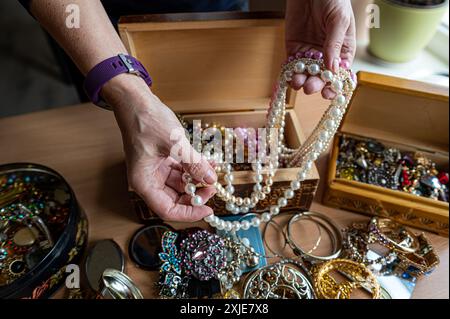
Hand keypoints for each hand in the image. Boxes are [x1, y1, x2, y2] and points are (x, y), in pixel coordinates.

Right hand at [104, 75, 216, 221]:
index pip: (167, 210)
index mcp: (144, 182)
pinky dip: (193, 170)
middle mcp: (148, 179)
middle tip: (212, 188)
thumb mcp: (175, 143)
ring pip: (180, 186)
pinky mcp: (162, 160)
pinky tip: (207, 164)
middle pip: (174, 200)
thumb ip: (194, 164)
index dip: (189, 213)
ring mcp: (156, 170)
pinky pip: (180, 172)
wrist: (135, 99)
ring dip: (196, 182)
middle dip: (195, 196)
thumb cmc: (145, 120)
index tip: (208, 209)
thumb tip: (210, 180)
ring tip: (212, 173)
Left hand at [285, 0, 355, 98]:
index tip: (328, 93)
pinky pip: (291, 65)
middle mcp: (326, 56)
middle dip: (316, 85)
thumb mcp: (338, 21)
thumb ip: (334, 44)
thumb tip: (333, 68)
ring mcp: (309, 53)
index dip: (334, 86)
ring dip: (302, 80)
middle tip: (311, 88)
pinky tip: (288, 77)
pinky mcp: (294, 48)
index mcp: (343, 51)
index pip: (340, 74)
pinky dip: (289, 72)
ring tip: (298, 82)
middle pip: (321, 77)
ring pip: (305, 73)